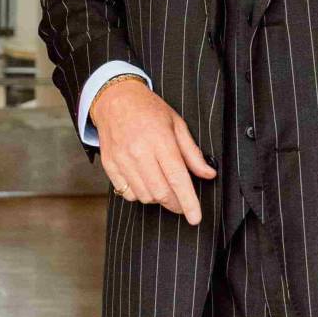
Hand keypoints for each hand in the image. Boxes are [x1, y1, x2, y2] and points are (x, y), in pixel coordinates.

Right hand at [88, 78, 215, 225]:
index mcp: (160, 140)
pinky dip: (139, 195)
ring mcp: (122, 160)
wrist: (115, 99)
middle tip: (182, 203)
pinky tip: (145, 182)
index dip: (188, 202)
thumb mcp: (176, 124)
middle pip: (161, 192)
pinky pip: (126, 193)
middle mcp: (139, 152)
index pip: (177, 178)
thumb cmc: (149, 109)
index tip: (195, 217)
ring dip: (157, 198)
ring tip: (162, 186)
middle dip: (175, 204)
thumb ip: (192, 152)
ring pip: (144, 196)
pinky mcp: (109, 165)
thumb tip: (208, 174)